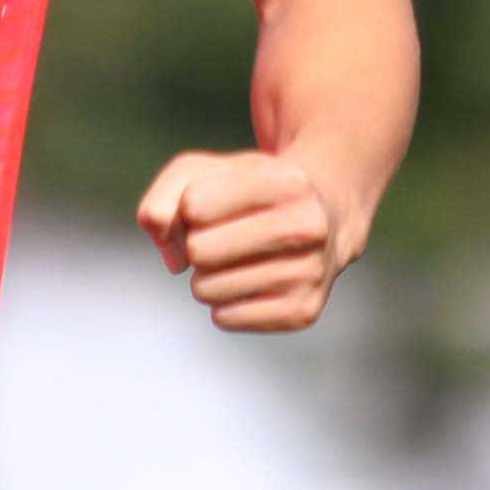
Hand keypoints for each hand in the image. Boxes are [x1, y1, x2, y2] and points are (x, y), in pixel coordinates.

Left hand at [134, 148, 356, 333]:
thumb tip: (171, 257)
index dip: (190, 205)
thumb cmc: (250, 190)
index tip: (216, 202)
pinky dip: (223, 302)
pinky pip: (224, 318)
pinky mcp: (303, 312)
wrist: (324, 218)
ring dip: (207, 276)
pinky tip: (250, 282)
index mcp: (286, 181)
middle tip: (222, 236)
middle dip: (195, 244)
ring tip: (237, 259)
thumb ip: (165, 195)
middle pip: (199, 251)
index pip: (193, 205)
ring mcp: (310, 273)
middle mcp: (308, 226)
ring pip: (207, 289)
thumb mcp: (208, 171)